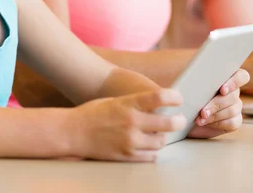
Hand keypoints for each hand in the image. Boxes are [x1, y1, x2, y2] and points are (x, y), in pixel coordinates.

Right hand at [66, 89, 185, 161]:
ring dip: (163, 136)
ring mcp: (130, 141)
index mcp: (128, 104)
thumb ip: (136, 104)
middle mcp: (131, 122)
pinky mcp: (127, 156)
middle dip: (178, 121)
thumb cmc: (93, 113)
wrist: (72, 132)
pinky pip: (151, 156)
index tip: (179, 98)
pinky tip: (149, 144)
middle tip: (180, 119)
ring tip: (159, 133)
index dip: (174, 97)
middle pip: (167, 123)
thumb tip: (158, 106)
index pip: (158, 97)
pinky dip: (153, 150)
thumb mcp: (115, 101)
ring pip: (161, 141)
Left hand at [188, 69, 248, 138]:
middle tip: (203, 111)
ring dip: (215, 115)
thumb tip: (193, 73)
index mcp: (225, 77)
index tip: (222, 90)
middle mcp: (233, 91)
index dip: (235, 82)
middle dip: (217, 104)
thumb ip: (194, 75)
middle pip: (234, 95)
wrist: (182, 114)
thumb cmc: (185, 93)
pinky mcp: (234, 121)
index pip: (242, 76)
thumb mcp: (186, 82)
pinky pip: (233, 122)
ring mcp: (235, 106)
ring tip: (199, 119)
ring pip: (233, 110)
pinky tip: (205, 123)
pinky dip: (218, 123)